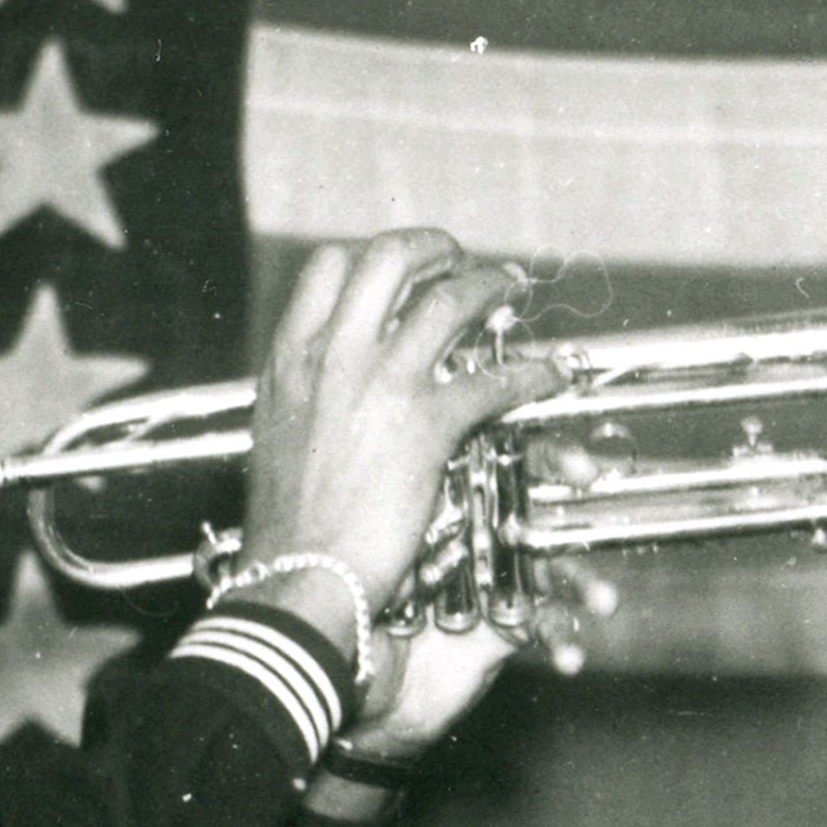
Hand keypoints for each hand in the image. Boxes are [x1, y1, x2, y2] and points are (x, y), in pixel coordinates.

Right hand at [238, 232, 543, 728]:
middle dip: (435, 248)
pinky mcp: (426, 428)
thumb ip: (305, 398)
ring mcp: (380, 386)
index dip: (373, 258)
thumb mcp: (277, 440)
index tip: (403, 271)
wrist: (298, 578)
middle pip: (389, 258)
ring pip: (448, 302)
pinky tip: (549, 374)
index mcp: (290, 357)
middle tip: (462, 261)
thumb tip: (327, 388)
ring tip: (515, 290)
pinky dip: (530, 372)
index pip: (330, 268)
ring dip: (491, 287)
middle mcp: (333, 356)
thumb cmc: (287, 528)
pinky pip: (492, 381)